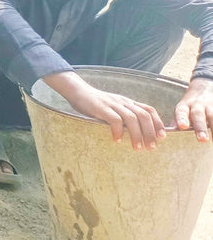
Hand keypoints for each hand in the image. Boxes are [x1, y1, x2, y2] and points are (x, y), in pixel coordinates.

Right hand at [47, 70, 165, 149]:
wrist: (77, 91)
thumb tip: (135, 133)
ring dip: (137, 135)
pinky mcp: (101, 108)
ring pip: (132, 118)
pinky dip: (118, 131)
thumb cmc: (95, 104)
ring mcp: (112, 104)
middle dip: (150, 132)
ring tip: (137, 148)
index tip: (162, 137)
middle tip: (151, 147)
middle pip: (144, 115)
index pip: (148, 110)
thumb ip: (123, 116)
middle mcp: (123, 102)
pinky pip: (114, 120)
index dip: (158, 123)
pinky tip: (116, 140)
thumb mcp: (113, 107)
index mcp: (127, 102)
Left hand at [174, 77, 212, 140]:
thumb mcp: (182, 108)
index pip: (181, 111)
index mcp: (184, 106)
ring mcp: (209, 106)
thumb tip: (170, 131)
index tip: (182, 126)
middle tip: (202, 139)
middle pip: (198, 115)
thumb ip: (178, 119)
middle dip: (200, 127)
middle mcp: (197, 105)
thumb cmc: (190, 104)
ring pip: (212, 116)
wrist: (204, 88)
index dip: (182, 118)